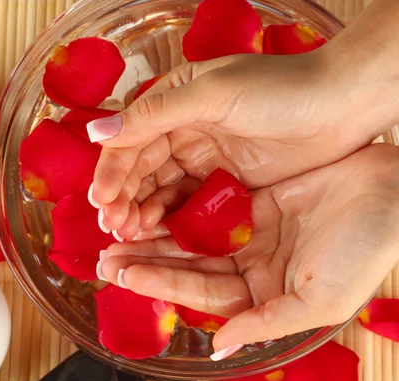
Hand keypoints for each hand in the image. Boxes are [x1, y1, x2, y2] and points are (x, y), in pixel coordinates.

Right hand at [88, 49, 398, 239]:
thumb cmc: (277, 89)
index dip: (112, 171)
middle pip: (140, 170)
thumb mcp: (212, 95)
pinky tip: (158, 236)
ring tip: (128, 236)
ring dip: (141, 212)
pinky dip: (170, 220)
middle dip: (123, 197)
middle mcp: (182, 131)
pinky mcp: (224, 185)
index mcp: (173, 103)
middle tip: (112, 227)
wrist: (340, 106)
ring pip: (160, 191)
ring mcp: (203, 160)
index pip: (130, 141)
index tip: (100, 200)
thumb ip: (155, 114)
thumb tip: (95, 132)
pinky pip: (188, 205)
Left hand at [97, 144, 398, 355]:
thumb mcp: (319, 299)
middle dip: (148, 260)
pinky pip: (207, 203)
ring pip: (191, 235)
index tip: (123, 273)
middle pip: (188, 265)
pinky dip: (179, 204)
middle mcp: (251, 266)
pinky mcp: (252, 201)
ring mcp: (249, 233)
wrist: (391, 191)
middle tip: (106, 256)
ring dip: (155, 234)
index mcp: (263, 294)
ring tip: (117, 231)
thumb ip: (265, 323)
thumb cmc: (364, 249)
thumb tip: (220, 348)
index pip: (200, 292)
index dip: (161, 283)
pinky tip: (150, 200)